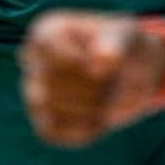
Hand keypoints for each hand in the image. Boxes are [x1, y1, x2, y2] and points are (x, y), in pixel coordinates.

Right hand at [20, 11, 164, 146]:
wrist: (133, 72)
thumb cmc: (126, 48)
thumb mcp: (128, 37)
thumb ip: (115, 45)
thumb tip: (100, 61)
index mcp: (46, 31)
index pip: (50, 57)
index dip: (82, 68)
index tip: (108, 67)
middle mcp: (31, 59)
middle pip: (50, 86)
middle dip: (92, 91)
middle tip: (114, 83)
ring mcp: (34, 92)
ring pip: (49, 110)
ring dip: (90, 111)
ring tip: (108, 99)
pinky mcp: (43, 120)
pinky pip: (52, 133)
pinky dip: (81, 132)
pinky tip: (100, 120)